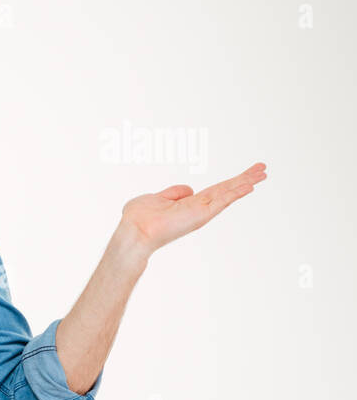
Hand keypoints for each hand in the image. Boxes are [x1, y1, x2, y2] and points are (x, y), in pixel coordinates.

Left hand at [120, 161, 266, 255]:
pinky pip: (221, 201)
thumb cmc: (139, 218)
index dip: (230, 181)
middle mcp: (198, 208)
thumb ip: (173, 193)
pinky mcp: (200, 215)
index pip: (216, 190)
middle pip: (227, 189)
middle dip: (245, 178)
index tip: (246, 174)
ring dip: (245, 182)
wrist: (134, 231)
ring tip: (263, 173)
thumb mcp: (156, 198)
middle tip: (263, 169)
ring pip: (228, 193)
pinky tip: (249, 186)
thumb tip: (188, 189)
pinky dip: (235, 193)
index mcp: (189, 203)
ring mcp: (201, 212)